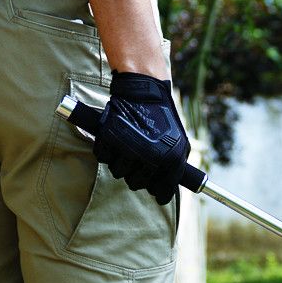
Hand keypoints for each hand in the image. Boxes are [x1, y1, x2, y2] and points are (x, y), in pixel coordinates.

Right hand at [93, 71, 189, 204]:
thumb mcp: (179, 141)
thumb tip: (168, 188)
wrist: (144, 90)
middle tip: (137, 161)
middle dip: (136, 175)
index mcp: (170, 160)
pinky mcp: (109, 137)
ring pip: (118, 172)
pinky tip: (114, 141)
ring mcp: (127, 147)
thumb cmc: (161, 116)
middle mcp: (148, 157)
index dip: (158, 191)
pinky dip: (106, 150)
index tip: (155, 188)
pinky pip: (103, 157)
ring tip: (126, 147)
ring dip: (120, 162)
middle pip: (136, 184)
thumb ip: (175, 166)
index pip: (163, 192)